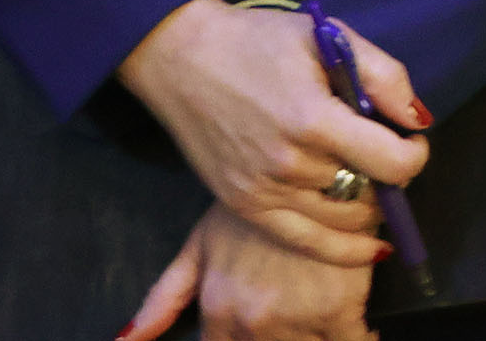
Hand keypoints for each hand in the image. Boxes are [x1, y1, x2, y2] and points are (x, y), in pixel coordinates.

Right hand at [118, 0, 428, 253]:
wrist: (182, 59)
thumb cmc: (258, 41)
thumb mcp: (327, 36)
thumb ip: (383, 76)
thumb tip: (418, 120)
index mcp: (313, 119)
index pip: (392, 163)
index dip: (415, 154)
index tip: (413, 139)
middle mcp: (289, 165)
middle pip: (368, 191)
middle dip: (391, 177)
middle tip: (387, 155)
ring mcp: (263, 192)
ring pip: (343, 220)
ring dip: (368, 207)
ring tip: (371, 183)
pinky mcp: (244, 207)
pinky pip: (305, 242)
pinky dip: (344, 249)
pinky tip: (370, 247)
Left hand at [119, 203, 384, 340]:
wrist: (314, 162)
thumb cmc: (255, 201)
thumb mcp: (201, 244)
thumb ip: (164, 298)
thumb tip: (124, 340)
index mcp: (219, 312)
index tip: (269, 329)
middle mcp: (253, 321)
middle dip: (289, 339)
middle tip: (300, 316)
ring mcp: (298, 318)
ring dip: (318, 336)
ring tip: (325, 318)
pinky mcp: (342, 308)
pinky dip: (360, 337)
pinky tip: (361, 325)